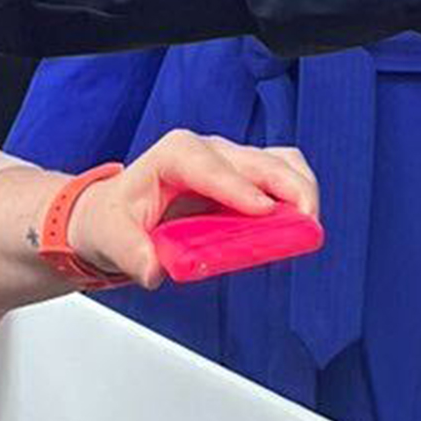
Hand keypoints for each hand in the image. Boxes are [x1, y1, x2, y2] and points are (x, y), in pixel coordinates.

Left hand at [62, 130, 318, 290]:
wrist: (117, 214)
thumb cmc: (115, 219)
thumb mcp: (111, 239)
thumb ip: (132, 254)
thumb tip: (155, 270)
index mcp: (175, 154)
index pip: (212, 167)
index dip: (240, 188)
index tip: (262, 210)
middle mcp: (209, 150)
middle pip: (258, 160)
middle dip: (287, 186)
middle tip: (304, 221)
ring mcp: (232, 161)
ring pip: (280, 161)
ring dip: (300, 188)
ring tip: (309, 222)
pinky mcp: (247, 178)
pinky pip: (283, 175)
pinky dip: (297, 194)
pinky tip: (301, 221)